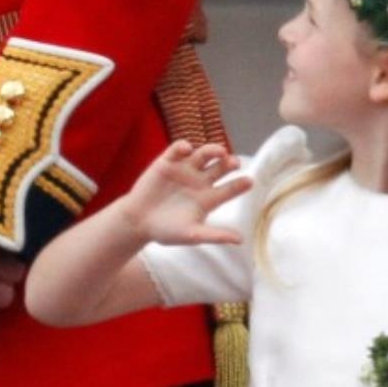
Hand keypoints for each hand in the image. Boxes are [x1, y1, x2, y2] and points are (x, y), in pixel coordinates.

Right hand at [116, 141, 250, 246]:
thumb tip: (240, 240)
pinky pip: (178, 150)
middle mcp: (199, 182)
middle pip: (220, 167)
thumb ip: (214, 235)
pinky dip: (183, 146)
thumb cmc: (165, 231)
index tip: (249, 181)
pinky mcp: (167, 162)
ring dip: (212, 150)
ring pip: (203, 154)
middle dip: (229, 163)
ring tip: (219, 152)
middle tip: (233, 163)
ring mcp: (184, 170)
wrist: (137, 222)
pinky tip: (187, 149)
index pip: (230, 189)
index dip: (240, 184)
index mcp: (208, 199)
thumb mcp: (192, 235)